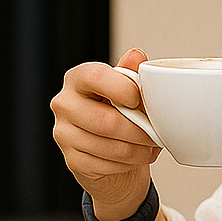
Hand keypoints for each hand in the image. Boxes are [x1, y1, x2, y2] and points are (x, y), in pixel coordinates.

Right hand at [50, 48, 162, 220]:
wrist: (113, 150)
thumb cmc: (123, 112)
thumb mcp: (129, 89)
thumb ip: (132, 73)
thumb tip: (136, 55)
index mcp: (78, 78)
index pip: (95, 77)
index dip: (123, 89)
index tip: (139, 99)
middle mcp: (64, 104)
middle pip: (105, 121)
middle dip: (140, 131)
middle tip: (157, 133)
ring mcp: (64, 133)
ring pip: (110, 147)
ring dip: (139, 150)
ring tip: (151, 146)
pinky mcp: (71, 160)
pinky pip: (107, 165)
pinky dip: (129, 164)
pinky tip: (136, 157)